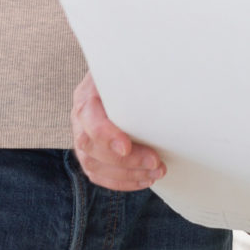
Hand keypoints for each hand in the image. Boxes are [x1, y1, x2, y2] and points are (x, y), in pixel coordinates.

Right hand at [71, 71, 165, 190]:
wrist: (117, 78)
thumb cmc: (130, 72)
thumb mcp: (131, 67)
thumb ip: (140, 74)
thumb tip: (169, 78)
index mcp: (87, 94)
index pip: (88, 116)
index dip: (105, 135)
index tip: (126, 147)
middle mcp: (80, 118)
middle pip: (90, 147)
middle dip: (125, 161)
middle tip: (156, 162)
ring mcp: (82, 137)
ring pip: (93, 166)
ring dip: (127, 175)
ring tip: (157, 172)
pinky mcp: (90, 154)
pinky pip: (98, 175)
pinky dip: (122, 182)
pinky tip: (145, 179)